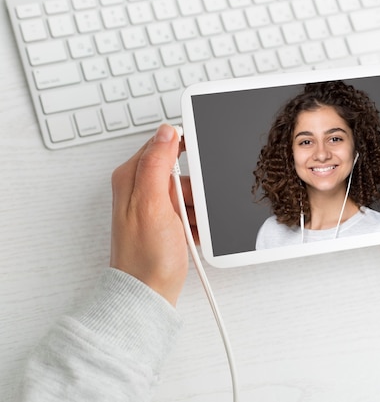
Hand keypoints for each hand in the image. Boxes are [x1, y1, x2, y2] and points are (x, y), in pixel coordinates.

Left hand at [110, 124, 189, 305]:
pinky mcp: (167, 224)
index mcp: (132, 177)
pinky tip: (192, 235)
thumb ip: (157, 164)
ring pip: (192, 194)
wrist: (149, 295)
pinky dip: (198, 222)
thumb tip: (166, 130)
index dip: (184, 151)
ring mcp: (156, 208)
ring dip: (199, 210)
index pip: (163, 144)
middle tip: (189, 208)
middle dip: (195, 190)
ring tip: (190, 227)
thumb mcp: (151, 204)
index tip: (200, 163)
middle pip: (183, 173)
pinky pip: (192, 212)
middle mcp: (141, 190)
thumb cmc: (145, 258)